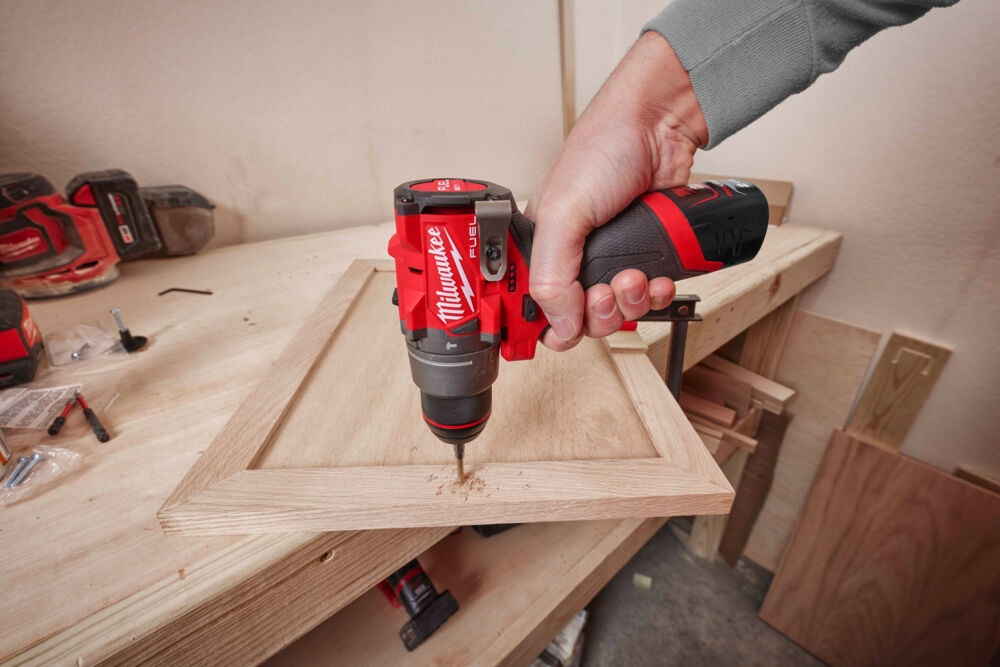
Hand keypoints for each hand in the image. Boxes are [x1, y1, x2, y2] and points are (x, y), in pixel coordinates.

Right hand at [525, 32, 707, 350]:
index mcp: (539, 248)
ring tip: (635, 276)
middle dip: (597, 314)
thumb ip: (551, 274)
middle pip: (578, 320)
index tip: (561, 328)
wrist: (661, 128)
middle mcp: (572, 258)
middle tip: (605, 290)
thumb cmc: (603, 149)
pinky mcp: (644, 258)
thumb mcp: (563, 213)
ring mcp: (610, 261)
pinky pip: (648, 299)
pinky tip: (658, 277)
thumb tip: (557, 324)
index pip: (532, 307)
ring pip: (616, 315)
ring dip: (630, 304)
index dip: (545, 325)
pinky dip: (656, 295)